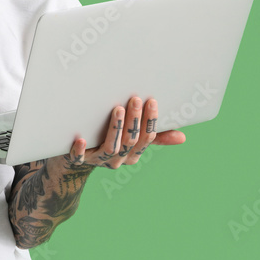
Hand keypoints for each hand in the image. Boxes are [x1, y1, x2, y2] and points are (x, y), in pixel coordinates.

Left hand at [66, 96, 185, 169]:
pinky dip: (80, 151)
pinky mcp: (78, 160)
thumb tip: (183, 137)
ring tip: (117, 109)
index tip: (151, 101)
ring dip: (115, 129)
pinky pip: (79, 158)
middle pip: (130, 141)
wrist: (76, 160)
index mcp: (133, 154)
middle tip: (135, 99)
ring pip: (110, 147)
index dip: (150, 121)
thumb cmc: (108, 142)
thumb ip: (154, 138)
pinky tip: (81, 139)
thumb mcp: (132, 141)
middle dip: (134, 121)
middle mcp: (118, 159)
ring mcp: (98, 160)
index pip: (146, 139)